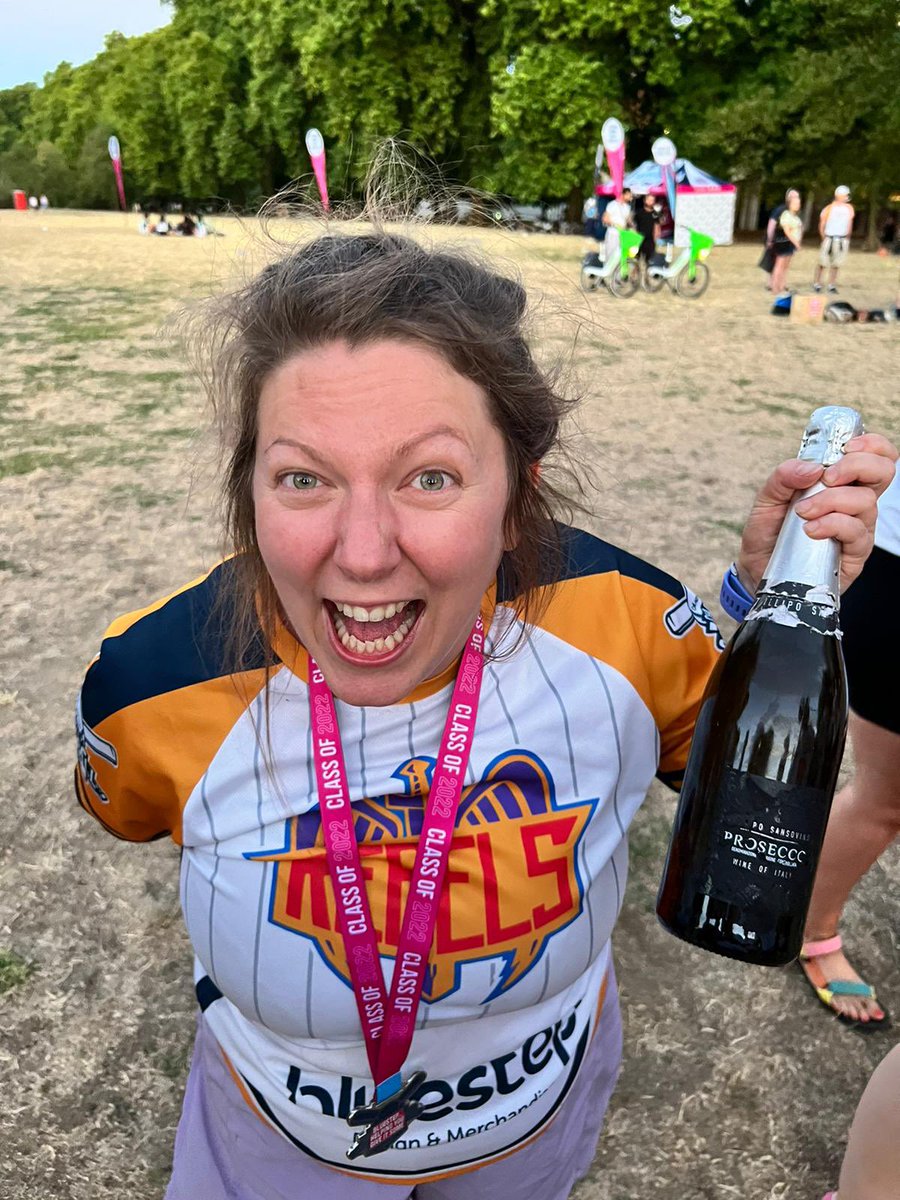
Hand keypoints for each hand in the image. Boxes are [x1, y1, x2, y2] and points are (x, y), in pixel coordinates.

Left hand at [736, 434, 897, 593]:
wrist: (757, 568)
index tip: (845, 448)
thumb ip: (784, 476)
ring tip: (803, 513)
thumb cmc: (768, 532)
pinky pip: (856, 532)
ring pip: (866, 501)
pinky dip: (831, 525)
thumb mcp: (767, 498)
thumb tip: (812, 467)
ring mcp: (858, 528)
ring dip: (831, 501)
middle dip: (856, 466)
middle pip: (883, 472)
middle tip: (826, 478)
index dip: (871, 445)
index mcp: (841, 483)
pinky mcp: (854, 554)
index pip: (876, 456)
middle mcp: (855, 503)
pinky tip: (810, 530)